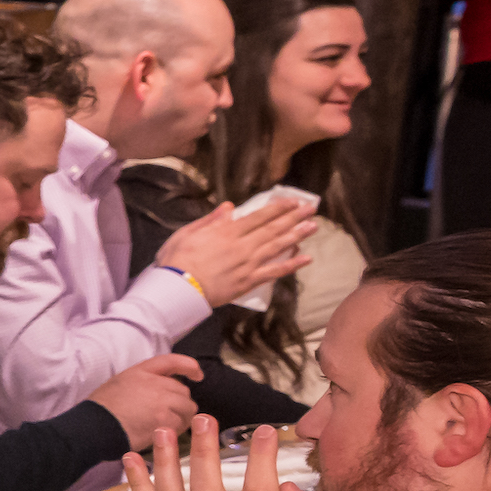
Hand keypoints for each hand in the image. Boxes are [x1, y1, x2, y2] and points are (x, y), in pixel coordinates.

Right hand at [84, 352, 201, 452]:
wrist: (93, 426)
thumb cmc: (100, 410)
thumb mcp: (118, 383)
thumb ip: (142, 382)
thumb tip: (161, 390)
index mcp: (141, 372)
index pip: (172, 361)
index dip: (189, 366)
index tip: (197, 374)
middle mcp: (154, 383)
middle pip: (183, 390)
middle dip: (180, 403)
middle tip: (169, 415)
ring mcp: (161, 401)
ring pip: (187, 408)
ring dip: (182, 417)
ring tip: (167, 426)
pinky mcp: (164, 420)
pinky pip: (181, 425)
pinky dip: (176, 430)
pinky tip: (163, 434)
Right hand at [157, 192, 318, 305]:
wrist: (178, 289)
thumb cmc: (176, 260)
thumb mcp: (186, 233)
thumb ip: (210, 220)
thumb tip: (229, 207)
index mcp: (227, 232)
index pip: (259, 217)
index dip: (278, 208)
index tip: (293, 201)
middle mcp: (243, 246)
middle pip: (273, 229)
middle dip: (293, 217)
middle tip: (311, 209)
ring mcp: (248, 264)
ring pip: (278, 247)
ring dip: (297, 236)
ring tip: (313, 227)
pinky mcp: (249, 281)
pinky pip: (275, 272)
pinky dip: (291, 265)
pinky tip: (306, 258)